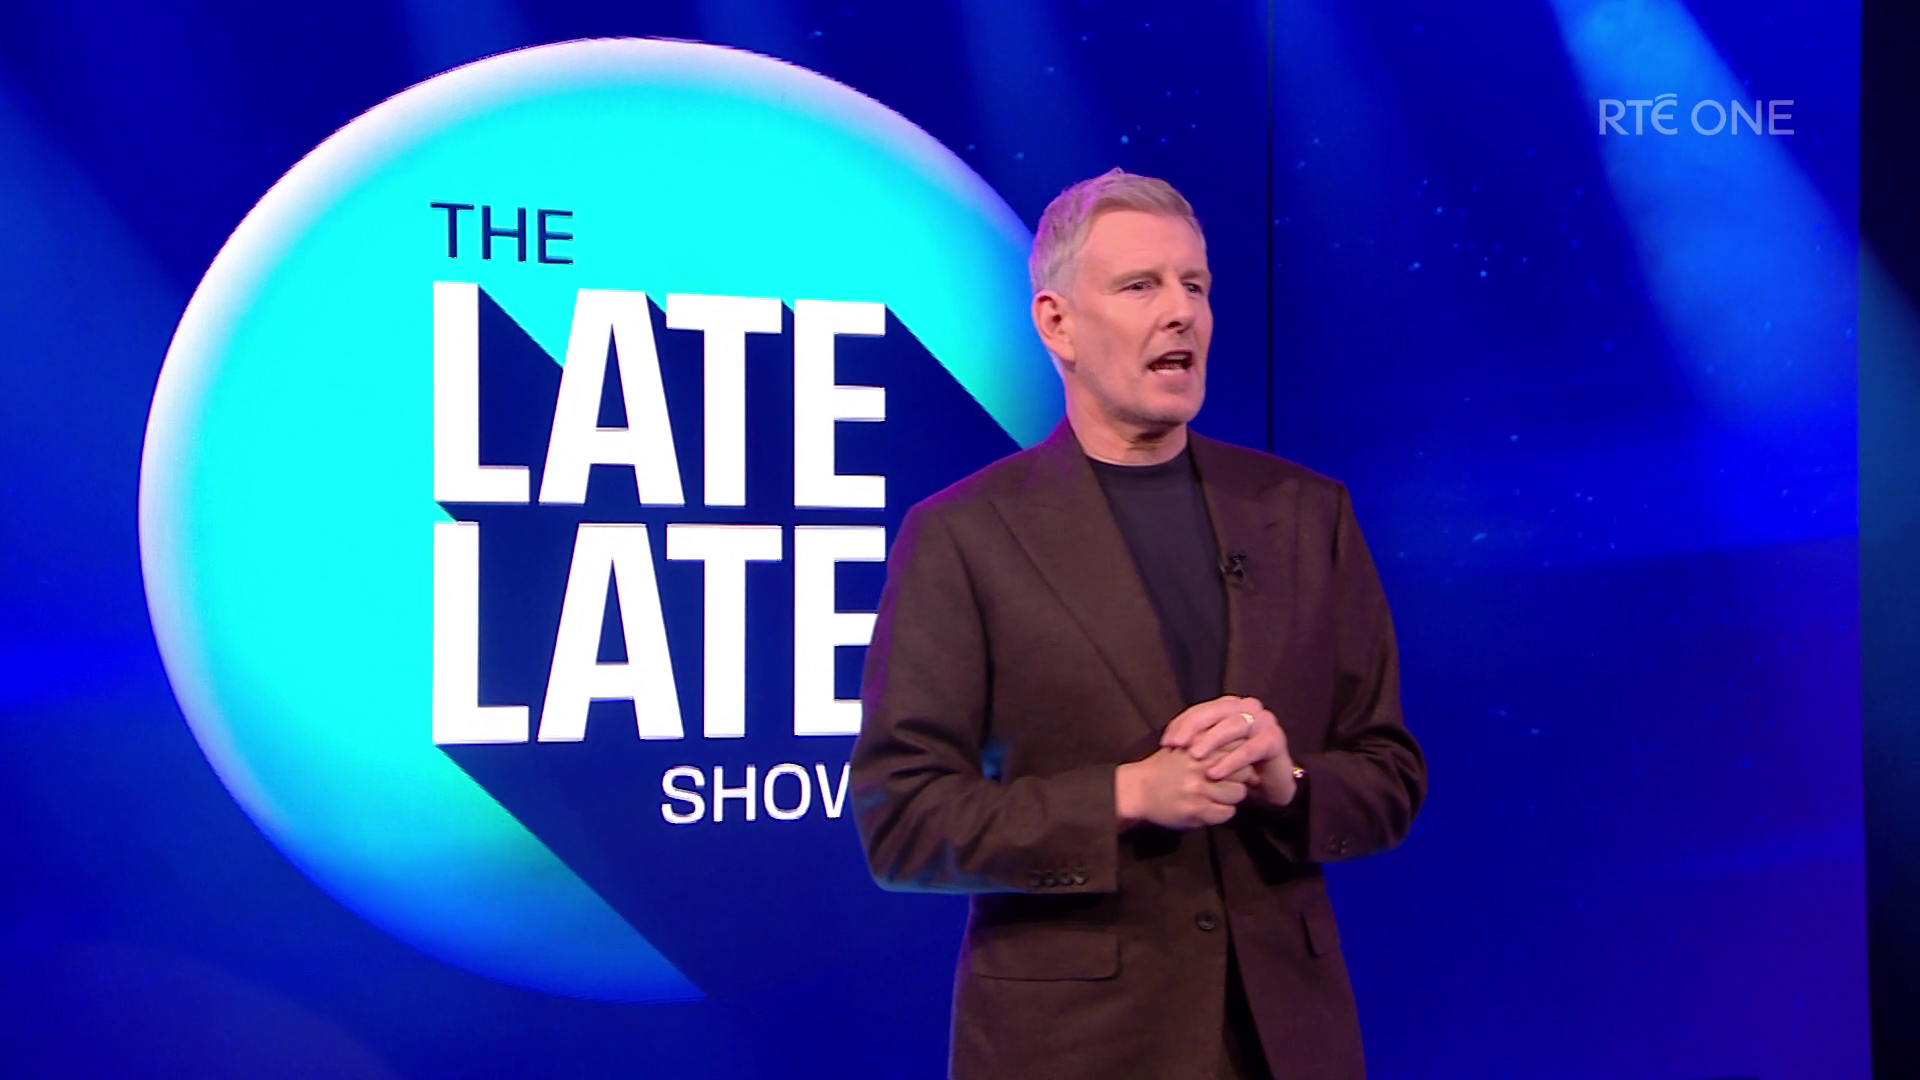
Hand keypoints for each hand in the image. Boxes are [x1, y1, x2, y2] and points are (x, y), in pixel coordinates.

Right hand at [1115, 747, 1248, 829]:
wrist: (1137, 790)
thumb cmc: (1163, 767)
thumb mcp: (1184, 745)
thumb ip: (1209, 742)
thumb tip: (1240, 741)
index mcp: (1199, 747)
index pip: (1237, 747)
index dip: (1240, 756)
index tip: (1235, 762)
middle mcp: (1201, 766)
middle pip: (1243, 771)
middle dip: (1240, 777)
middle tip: (1231, 781)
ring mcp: (1199, 789)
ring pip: (1238, 793)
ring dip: (1232, 796)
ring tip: (1221, 796)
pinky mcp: (1197, 810)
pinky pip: (1227, 813)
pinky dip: (1223, 812)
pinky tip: (1213, 808)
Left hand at [1162, 695, 1298, 806]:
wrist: (1269, 786)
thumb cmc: (1236, 768)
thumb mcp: (1213, 753)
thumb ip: (1195, 741)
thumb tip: (1168, 742)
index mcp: (1230, 706)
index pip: (1202, 709)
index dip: (1182, 724)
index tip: (1166, 742)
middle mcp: (1248, 708)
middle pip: (1216, 713)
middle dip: (1194, 728)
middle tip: (1179, 746)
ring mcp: (1264, 721)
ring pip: (1234, 725)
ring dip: (1211, 741)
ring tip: (1194, 757)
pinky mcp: (1275, 739)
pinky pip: (1250, 748)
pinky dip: (1231, 761)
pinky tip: (1216, 773)